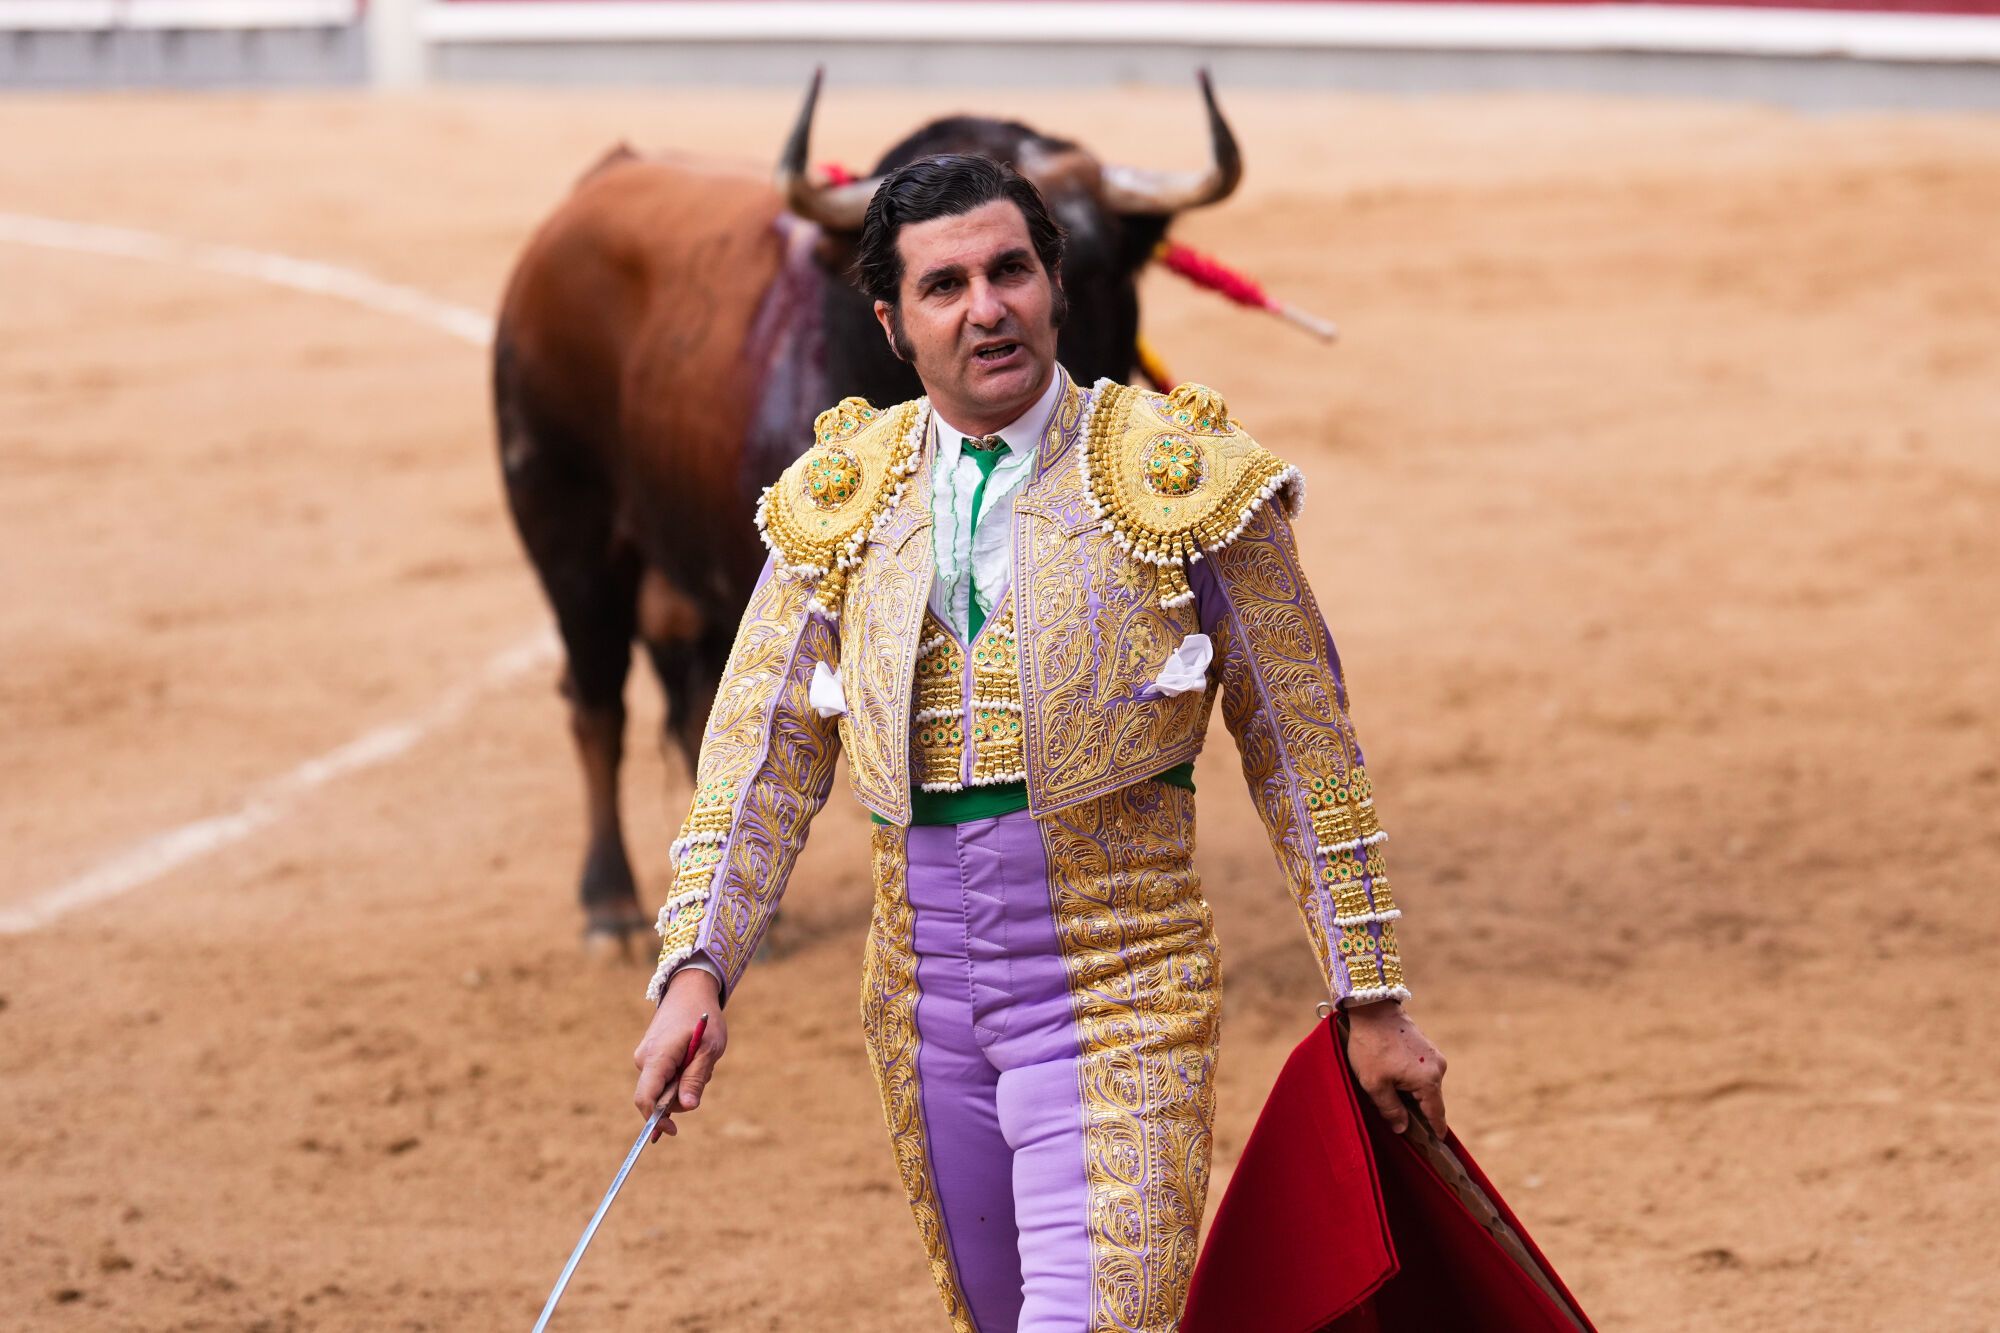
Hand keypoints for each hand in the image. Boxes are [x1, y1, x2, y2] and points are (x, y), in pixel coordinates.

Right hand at [632, 967, 725, 1141]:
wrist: (689, 990)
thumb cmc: (702, 1017)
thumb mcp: (709, 1049)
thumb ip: (696, 1078)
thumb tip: (687, 1106)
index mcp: (656, 1057)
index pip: (646, 1098)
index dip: (656, 1119)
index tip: (674, 1130)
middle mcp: (644, 1059)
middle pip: (658, 1097)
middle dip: (681, 1095)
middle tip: (704, 1073)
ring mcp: (645, 1057)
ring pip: (664, 1087)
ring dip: (684, 1082)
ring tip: (699, 1057)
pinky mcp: (650, 1055)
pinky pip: (664, 1077)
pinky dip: (680, 1075)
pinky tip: (691, 1060)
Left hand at [1343, 1000, 1447, 1138]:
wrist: (1372, 1009)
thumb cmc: (1371, 1047)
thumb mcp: (1375, 1084)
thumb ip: (1390, 1110)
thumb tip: (1402, 1128)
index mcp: (1428, 1081)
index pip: (1436, 1114)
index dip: (1435, 1131)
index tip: (1436, 1146)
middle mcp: (1438, 1068)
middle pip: (1430, 1100)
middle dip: (1416, 1111)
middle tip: (1399, 1121)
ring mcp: (1435, 1056)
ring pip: (1425, 1086)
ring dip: (1411, 1093)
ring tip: (1390, 1093)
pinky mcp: (1427, 1047)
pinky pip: (1422, 1072)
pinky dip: (1411, 1079)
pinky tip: (1393, 1077)